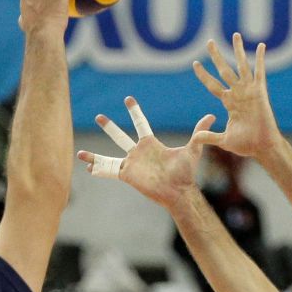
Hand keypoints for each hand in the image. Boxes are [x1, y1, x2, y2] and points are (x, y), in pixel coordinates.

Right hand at [77, 97, 215, 209]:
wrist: (178, 191)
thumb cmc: (185, 173)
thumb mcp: (192, 149)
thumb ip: (199, 132)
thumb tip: (212, 115)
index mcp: (150, 144)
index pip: (140, 123)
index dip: (134, 112)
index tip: (128, 99)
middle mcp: (138, 153)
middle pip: (120, 135)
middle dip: (109, 126)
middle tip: (98, 116)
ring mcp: (131, 164)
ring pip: (109, 155)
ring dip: (95, 155)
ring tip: (79, 154)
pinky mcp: (127, 175)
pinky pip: (108, 171)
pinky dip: (97, 168)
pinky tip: (85, 167)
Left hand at [191, 33, 281, 158]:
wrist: (262, 147)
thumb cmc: (246, 145)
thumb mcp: (223, 140)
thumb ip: (209, 136)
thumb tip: (194, 138)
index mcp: (229, 102)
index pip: (213, 85)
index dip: (204, 75)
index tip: (195, 64)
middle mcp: (238, 93)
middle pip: (224, 70)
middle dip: (216, 56)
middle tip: (209, 42)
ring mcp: (249, 91)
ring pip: (241, 66)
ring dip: (238, 50)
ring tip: (234, 35)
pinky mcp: (260, 92)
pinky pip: (260, 72)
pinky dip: (260, 59)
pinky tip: (260, 45)